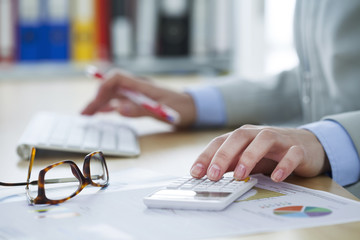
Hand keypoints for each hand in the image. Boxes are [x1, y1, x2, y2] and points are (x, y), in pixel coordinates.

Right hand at [81, 69, 195, 126]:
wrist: (193, 108)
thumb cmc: (181, 108)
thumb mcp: (163, 111)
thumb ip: (141, 110)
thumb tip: (118, 109)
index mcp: (142, 85)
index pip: (117, 78)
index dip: (103, 86)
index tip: (96, 101)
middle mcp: (137, 87)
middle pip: (111, 88)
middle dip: (96, 99)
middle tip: (83, 114)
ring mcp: (138, 95)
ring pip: (113, 95)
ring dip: (100, 103)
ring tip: (86, 115)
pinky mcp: (140, 102)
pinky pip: (120, 102)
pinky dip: (109, 107)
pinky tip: (101, 113)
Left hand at [190, 124, 329, 181]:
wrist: (307, 145)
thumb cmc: (271, 152)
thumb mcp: (247, 157)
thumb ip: (231, 164)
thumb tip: (208, 176)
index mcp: (243, 136)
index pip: (221, 141)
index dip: (206, 156)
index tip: (195, 173)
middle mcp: (258, 133)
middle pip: (239, 137)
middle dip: (223, 155)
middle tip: (213, 175)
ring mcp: (279, 139)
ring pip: (263, 140)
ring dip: (249, 156)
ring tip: (240, 175)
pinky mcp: (298, 149)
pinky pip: (292, 154)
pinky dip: (284, 165)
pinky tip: (276, 178)